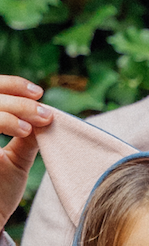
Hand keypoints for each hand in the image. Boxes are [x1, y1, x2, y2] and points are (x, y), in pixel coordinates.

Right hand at [0, 75, 51, 230]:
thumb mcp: (15, 160)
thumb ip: (26, 136)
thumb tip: (47, 113)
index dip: (12, 85)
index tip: (39, 93)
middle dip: (17, 100)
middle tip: (43, 111)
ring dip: (12, 110)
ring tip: (33, 126)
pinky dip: (4, 121)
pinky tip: (23, 132)